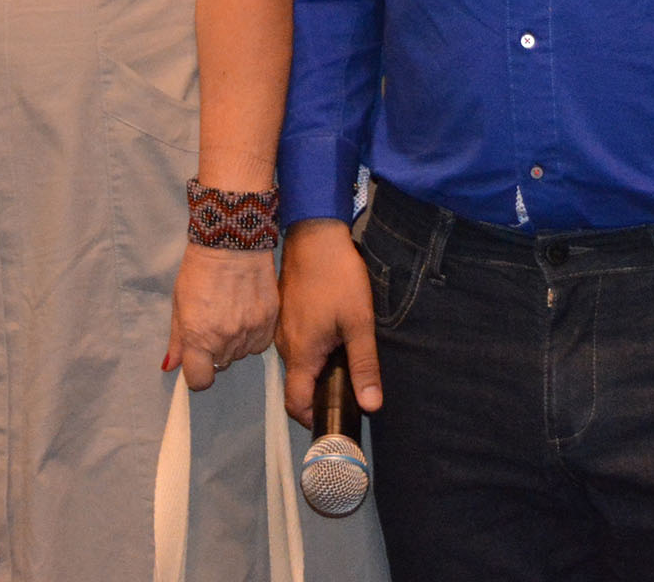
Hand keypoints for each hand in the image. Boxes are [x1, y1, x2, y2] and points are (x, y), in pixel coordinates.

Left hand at [164, 241, 279, 390]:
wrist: (232, 243)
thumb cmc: (199, 270)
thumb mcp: (179, 302)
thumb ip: (177, 338)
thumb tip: (171, 366)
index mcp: (199, 337)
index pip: (200, 380)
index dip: (196, 374)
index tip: (197, 361)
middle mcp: (226, 340)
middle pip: (221, 365)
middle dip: (215, 352)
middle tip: (213, 324)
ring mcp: (250, 332)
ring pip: (241, 354)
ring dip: (234, 343)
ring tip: (231, 314)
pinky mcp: (270, 322)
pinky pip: (260, 343)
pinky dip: (253, 335)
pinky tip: (247, 314)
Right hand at [274, 218, 380, 424]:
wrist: (315, 235)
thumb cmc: (338, 278)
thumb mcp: (359, 322)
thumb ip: (364, 365)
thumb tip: (371, 406)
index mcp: (301, 353)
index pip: (295, 403)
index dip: (312, 418)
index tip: (335, 418)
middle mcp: (285, 346)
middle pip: (297, 384)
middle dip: (320, 393)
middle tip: (349, 389)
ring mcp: (282, 329)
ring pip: (298, 363)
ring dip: (317, 370)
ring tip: (345, 361)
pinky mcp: (285, 314)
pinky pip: (297, 344)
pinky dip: (312, 350)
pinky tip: (333, 337)